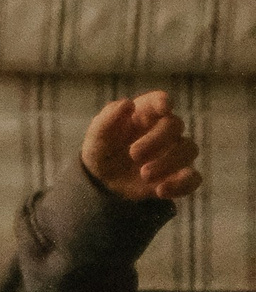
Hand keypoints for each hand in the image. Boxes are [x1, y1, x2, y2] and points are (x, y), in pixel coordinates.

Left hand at [81, 92, 200, 202]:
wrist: (104, 181)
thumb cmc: (102, 149)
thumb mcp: (97, 135)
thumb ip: (108, 118)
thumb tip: (128, 104)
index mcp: (144, 113)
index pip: (159, 101)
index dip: (163, 102)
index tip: (164, 107)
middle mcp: (164, 129)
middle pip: (175, 125)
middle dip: (157, 140)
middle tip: (133, 155)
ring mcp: (175, 152)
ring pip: (189, 149)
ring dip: (169, 162)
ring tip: (144, 175)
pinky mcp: (179, 175)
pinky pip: (193, 178)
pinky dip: (181, 184)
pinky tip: (160, 191)